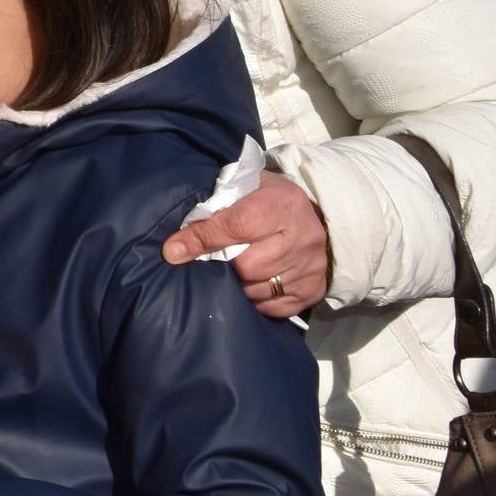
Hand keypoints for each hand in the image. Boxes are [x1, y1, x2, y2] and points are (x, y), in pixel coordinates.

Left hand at [162, 171, 328, 318]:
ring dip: (239, 284)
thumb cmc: (271, 200)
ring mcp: (311, 266)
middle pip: (248, 265)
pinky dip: (256, 300)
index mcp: (282, 203)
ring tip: (235, 271)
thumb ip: (214, 208)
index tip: (175, 250)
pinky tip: (252, 285)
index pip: (237, 226)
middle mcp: (303, 236)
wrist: (320, 218)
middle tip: (215, 260)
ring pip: (258, 289)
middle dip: (224, 265)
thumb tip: (174, 247)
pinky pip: (274, 307)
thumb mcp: (246, 189)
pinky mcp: (313, 289)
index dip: (204, 239)